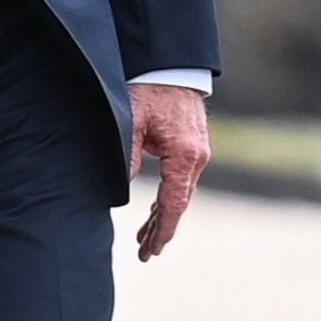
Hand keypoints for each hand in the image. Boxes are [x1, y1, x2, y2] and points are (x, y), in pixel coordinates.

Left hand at [129, 83, 209, 261]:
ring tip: (144, 239)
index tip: (152, 251)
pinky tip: (154, 211)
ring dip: (164, 215)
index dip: (162, 229)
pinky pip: (182, 180)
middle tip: (145, 253)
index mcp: (184, 154)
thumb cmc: (149, 90)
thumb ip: (128, 157)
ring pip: (182, 193)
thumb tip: (121, 192)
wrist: (172, 66)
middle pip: (180, 202)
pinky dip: (169, 197)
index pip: (174, 202)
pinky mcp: (194, 146)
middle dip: (162, 229)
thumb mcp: (132, 122)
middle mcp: (197, 156)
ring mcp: (199, 151)